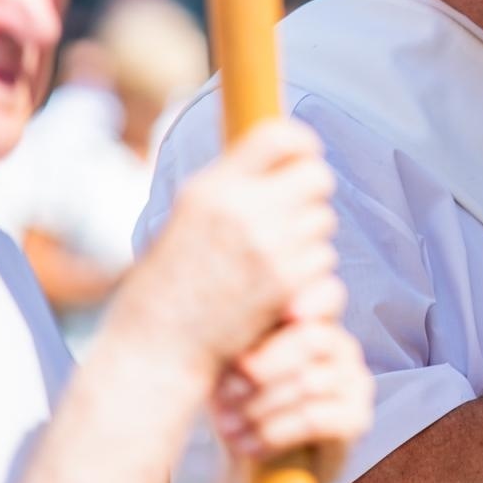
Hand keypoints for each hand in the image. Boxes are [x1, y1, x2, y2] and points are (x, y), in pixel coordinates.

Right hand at [127, 119, 338, 370]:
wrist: (159, 345)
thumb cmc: (168, 281)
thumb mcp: (187, 215)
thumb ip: (230, 186)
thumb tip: (277, 158)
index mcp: (213, 188)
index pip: (278, 136)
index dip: (301, 142)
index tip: (303, 154)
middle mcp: (244, 211)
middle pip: (317, 176)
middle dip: (312, 190)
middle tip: (296, 207)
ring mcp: (269, 248)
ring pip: (324, 220)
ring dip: (310, 234)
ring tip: (277, 253)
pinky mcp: (287, 284)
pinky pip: (324, 260)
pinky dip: (310, 271)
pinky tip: (281, 283)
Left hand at [212, 281, 373, 468]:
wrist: (255, 464)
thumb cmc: (242, 404)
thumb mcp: (232, 366)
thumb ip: (242, 338)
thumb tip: (233, 332)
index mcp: (315, 322)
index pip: (328, 295)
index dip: (312, 298)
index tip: (287, 314)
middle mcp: (343, 346)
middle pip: (312, 338)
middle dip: (264, 365)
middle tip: (227, 391)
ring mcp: (356, 381)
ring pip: (308, 382)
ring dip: (260, 407)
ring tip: (229, 426)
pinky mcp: (357, 419)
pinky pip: (315, 418)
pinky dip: (275, 433)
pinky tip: (250, 445)